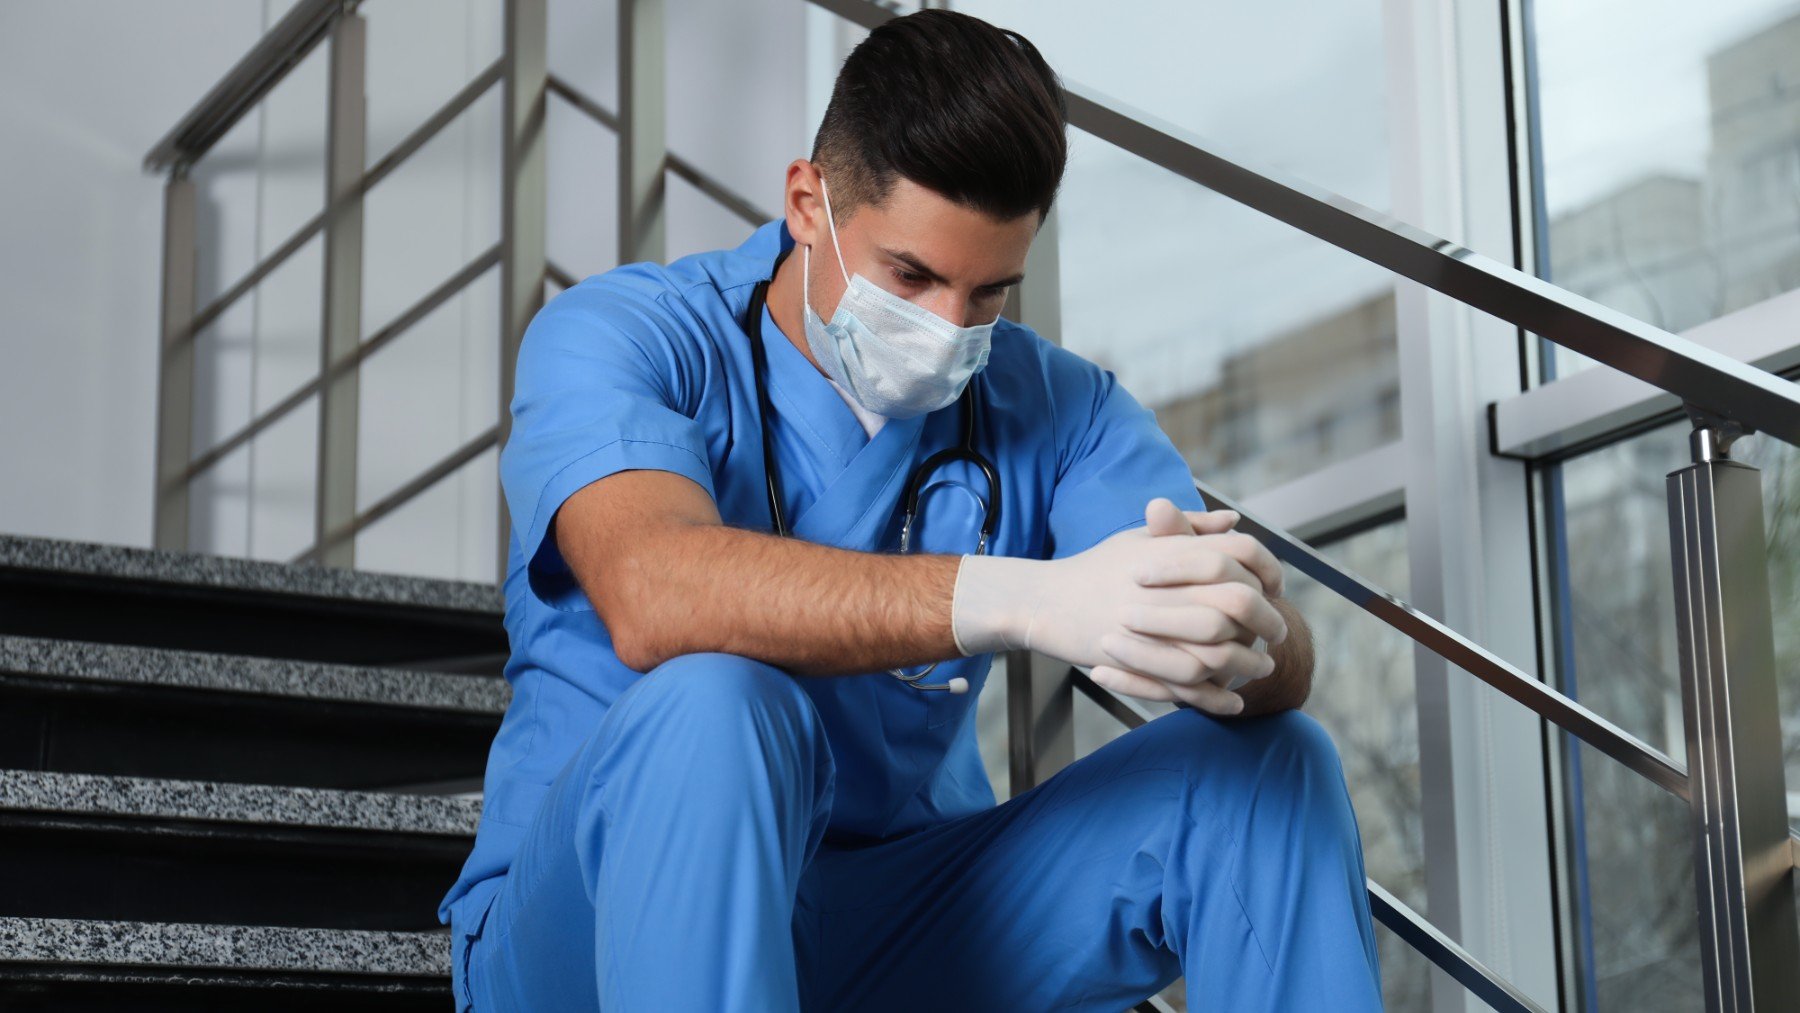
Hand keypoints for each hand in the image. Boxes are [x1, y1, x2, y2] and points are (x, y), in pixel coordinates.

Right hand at [950, 498, 1287, 714]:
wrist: (1048, 600)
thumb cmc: (1097, 568)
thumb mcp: (1140, 538)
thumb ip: (1190, 529)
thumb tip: (1234, 523)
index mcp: (1172, 549)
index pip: (1241, 553)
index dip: (1269, 571)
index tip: (1276, 590)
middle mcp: (1166, 583)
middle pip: (1240, 601)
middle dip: (1268, 620)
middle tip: (1278, 635)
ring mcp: (1151, 623)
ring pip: (1221, 648)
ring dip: (1249, 662)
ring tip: (1260, 668)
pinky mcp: (1138, 660)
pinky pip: (1191, 684)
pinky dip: (1218, 696)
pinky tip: (1233, 700)